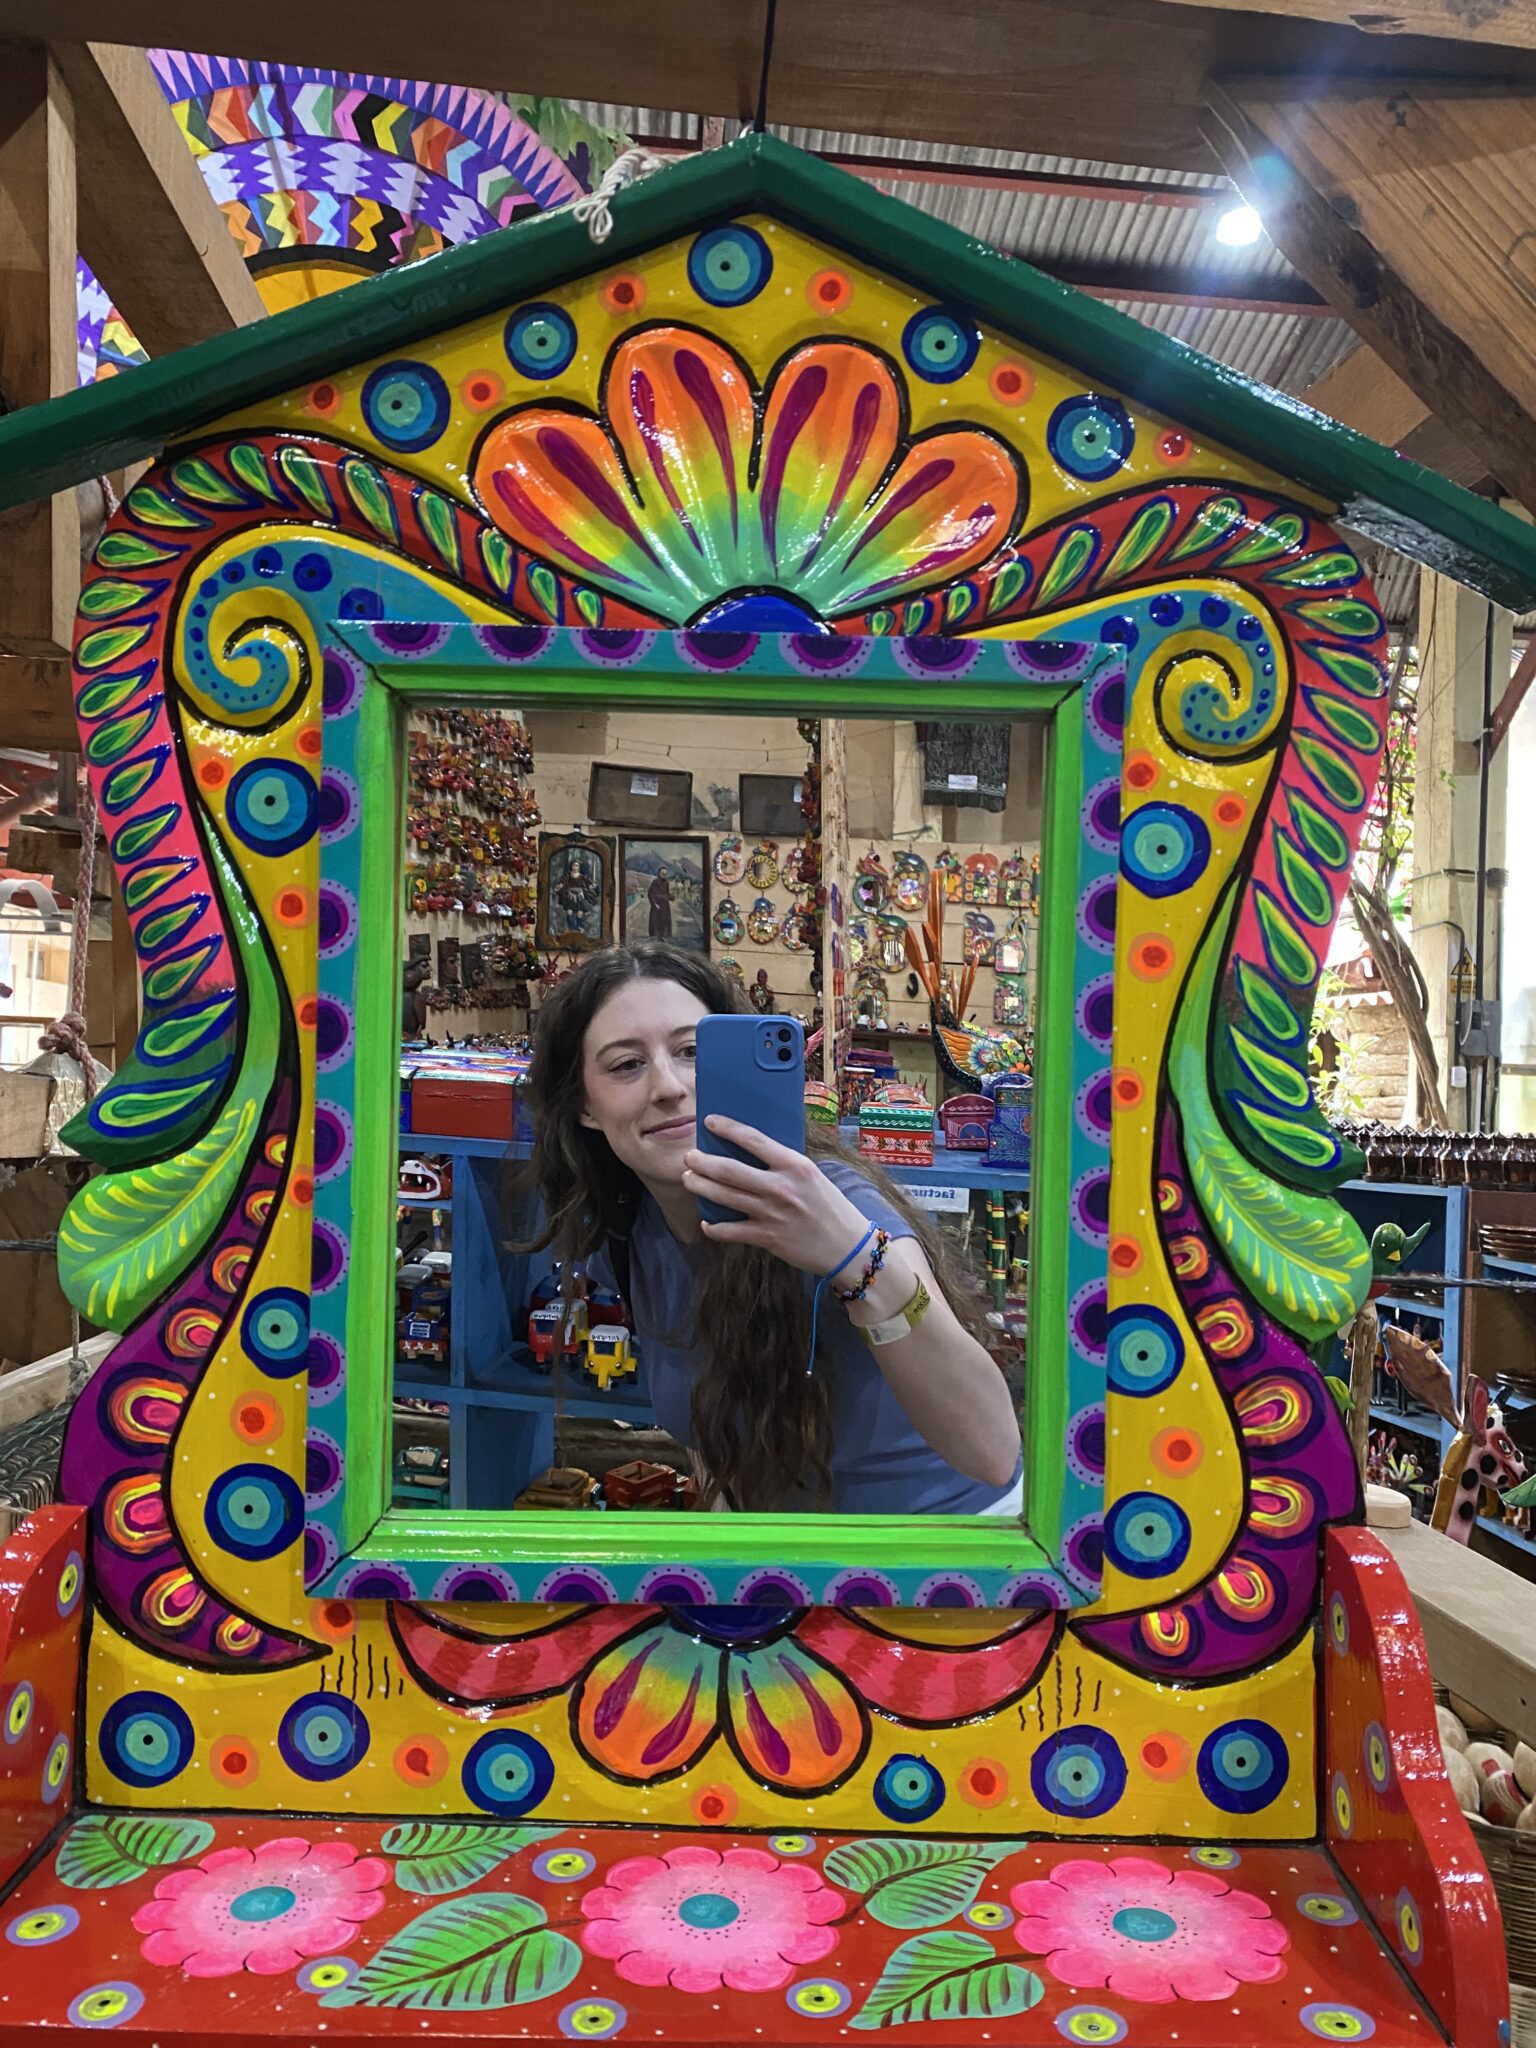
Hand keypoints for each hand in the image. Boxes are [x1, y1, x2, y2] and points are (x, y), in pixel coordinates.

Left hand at [682, 1117, 870, 1277]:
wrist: (847, 1245)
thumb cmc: (830, 1206)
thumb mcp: (811, 1175)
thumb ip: (784, 1163)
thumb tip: (752, 1150)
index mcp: (794, 1165)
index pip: (754, 1140)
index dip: (728, 1128)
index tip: (709, 1121)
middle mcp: (780, 1187)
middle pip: (729, 1170)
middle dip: (702, 1162)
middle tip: (689, 1157)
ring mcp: (772, 1213)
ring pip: (724, 1197)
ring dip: (700, 1187)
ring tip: (688, 1179)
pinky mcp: (767, 1237)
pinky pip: (731, 1231)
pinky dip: (714, 1227)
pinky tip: (706, 1222)